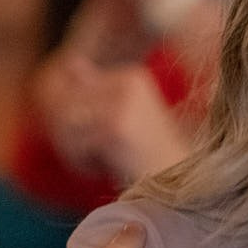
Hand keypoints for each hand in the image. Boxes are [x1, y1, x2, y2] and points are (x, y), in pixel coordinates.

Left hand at [35, 52, 192, 183]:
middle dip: (70, 135)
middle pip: (66, 104)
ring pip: (66, 122)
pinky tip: (102, 171)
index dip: (75, 120)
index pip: (73, 89)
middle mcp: (128, 83)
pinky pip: (76, 143)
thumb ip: (94, 88)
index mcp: (131, 77)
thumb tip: (70, 62)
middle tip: (92, 156)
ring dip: (73, 149)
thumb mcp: (121, 116)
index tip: (100, 141)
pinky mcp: (116, 127)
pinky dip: (82, 162)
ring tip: (96, 163)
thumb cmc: (149, 156)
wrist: (181, 185)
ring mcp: (123, 104)